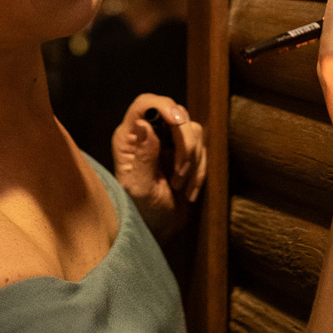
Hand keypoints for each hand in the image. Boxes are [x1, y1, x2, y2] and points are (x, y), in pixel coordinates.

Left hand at [112, 94, 205, 242]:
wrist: (160, 228)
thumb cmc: (141, 211)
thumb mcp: (139, 188)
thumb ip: (142, 156)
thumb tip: (143, 124)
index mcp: (129, 137)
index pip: (145, 103)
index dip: (163, 105)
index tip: (178, 120)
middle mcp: (149, 133)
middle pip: (176, 113)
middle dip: (185, 144)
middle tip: (179, 174)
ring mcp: (169, 140)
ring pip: (193, 129)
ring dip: (193, 160)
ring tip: (181, 186)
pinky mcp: (186, 150)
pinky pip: (203, 147)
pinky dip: (200, 169)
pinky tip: (189, 190)